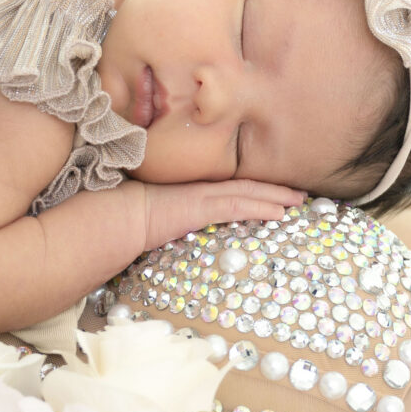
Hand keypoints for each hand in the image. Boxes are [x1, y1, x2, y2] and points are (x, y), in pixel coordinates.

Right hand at [128, 178, 306, 253]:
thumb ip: (165, 216)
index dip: (256, 189)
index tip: (276, 193)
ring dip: (275, 197)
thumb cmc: (123, 216)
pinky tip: (280, 212)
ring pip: (247, 192)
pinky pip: (237, 204)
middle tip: (299, 194)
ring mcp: (199, 195)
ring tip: (299, 200)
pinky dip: (261, 206)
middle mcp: (198, 189)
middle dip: (274, 190)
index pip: (230, 187)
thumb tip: (169, 225)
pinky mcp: (198, 206)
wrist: (111, 215)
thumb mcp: (150, 215)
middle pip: (245, 186)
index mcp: (190, 191)